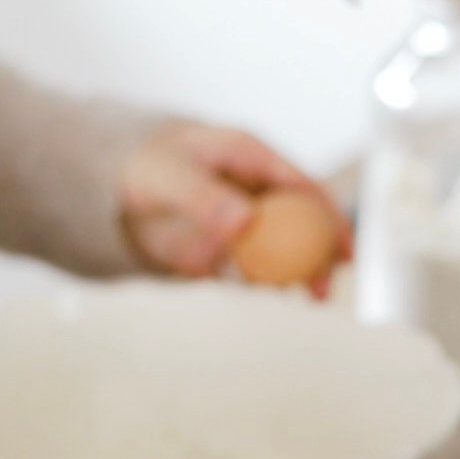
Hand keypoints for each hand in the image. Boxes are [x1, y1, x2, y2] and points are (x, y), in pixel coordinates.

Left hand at [118, 121, 351, 296]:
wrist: (115, 190)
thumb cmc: (144, 168)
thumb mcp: (169, 176)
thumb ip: (203, 197)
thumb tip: (244, 221)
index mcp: (251, 158)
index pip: (303, 187)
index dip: (330, 216)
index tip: (344, 249)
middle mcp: (256, 190)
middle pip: (303, 223)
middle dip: (322, 256)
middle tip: (324, 288)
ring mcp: (246, 221)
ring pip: (284, 250)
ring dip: (299, 275)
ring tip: (307, 300)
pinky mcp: (229, 250)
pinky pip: (255, 270)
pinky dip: (266, 285)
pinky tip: (268, 298)